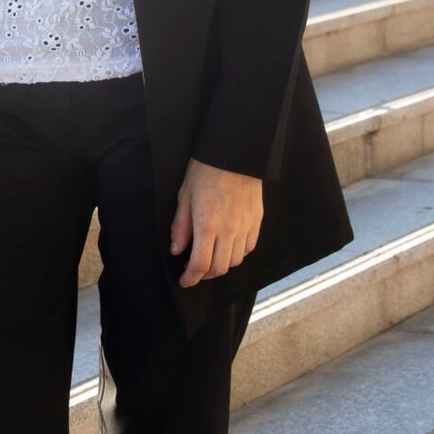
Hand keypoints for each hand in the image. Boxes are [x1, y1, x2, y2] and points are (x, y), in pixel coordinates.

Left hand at [170, 158, 263, 287]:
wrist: (234, 153)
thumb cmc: (205, 171)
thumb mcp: (185, 196)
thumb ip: (181, 227)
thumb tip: (177, 250)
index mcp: (208, 224)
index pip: (200, 264)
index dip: (191, 278)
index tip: (184, 281)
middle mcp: (229, 229)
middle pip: (220, 268)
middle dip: (205, 275)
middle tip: (194, 271)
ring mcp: (245, 226)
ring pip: (235, 261)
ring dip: (222, 265)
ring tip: (211, 259)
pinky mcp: (256, 220)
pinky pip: (249, 248)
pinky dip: (238, 254)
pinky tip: (228, 247)